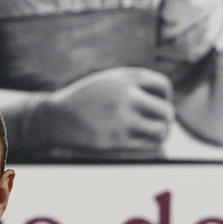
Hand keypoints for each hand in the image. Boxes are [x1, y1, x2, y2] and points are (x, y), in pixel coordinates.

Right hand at [39, 68, 174, 158]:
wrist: (56, 118)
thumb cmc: (85, 100)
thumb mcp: (109, 81)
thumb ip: (134, 85)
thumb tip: (166, 101)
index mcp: (126, 78)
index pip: (163, 87)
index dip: (164, 98)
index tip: (155, 104)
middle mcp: (127, 96)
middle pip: (166, 111)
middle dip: (165, 119)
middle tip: (158, 124)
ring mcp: (122, 119)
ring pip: (161, 130)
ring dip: (161, 134)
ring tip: (153, 134)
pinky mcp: (117, 141)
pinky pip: (148, 146)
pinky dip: (150, 145)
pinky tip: (142, 142)